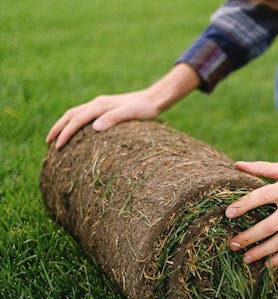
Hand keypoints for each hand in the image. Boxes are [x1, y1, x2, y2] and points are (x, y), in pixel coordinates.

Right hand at [46, 63, 199, 147]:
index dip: (65, 133)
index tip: (57, 147)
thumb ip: (114, 119)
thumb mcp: (131, 114)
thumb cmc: (145, 109)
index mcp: (100, 105)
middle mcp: (97, 103)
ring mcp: (101, 105)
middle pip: (70, 115)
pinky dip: (74, 123)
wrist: (154, 99)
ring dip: (64, 125)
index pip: (76, 120)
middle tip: (48, 143)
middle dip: (58, 128)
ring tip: (56, 138)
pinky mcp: (106, 108)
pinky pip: (84, 115)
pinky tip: (76, 132)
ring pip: (75, 114)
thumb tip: (95, 127)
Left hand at [225, 161, 277, 267]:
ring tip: (245, 258)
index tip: (228, 214)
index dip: (243, 205)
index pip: (261, 197)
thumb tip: (238, 165)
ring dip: (261, 252)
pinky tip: (267, 264)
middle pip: (269, 226)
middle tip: (232, 244)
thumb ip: (262, 168)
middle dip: (249, 237)